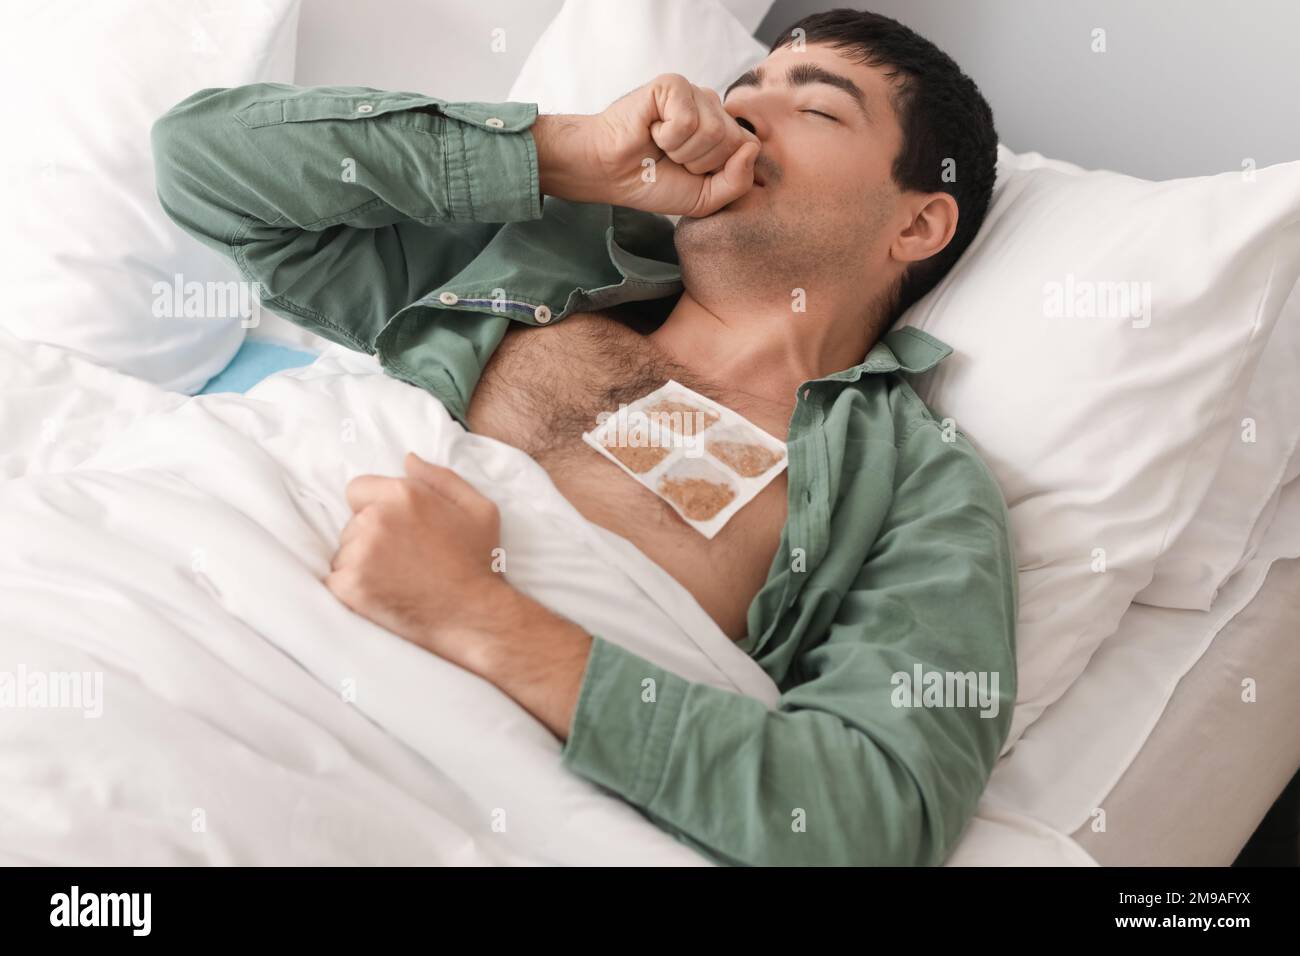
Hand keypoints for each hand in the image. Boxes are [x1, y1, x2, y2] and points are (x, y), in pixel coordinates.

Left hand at [325, 451, 509, 671]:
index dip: (375, 508)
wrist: (474, 616)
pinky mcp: (349, 585)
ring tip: (397, 579)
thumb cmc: (478, 563)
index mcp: (404, 494)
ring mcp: (361, 553)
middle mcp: (377, 519)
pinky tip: (382, 593)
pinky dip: (353, 587)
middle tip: (404, 558)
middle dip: (370, 536)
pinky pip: (335, 579)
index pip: (357, 489)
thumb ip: (441, 477)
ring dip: (361, 563)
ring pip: (344, 551)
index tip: (396, 530)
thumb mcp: (478, 509)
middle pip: (351, 522)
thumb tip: (407, 459)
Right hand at [535, 73, 759, 217]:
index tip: (691, 172)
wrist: (611, 173)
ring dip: (682, 151)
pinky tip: (652, 131)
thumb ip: (738, 182)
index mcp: (723, 129)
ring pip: (712, 131)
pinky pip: (687, 120)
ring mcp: (694, 93)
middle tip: (673, 159)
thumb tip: (751, 148)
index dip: (720, 170)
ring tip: (661, 146)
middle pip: (733, 141)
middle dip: (700, 163)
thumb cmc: (653, 182)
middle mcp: (712, 107)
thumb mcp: (705, 198)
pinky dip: (667, 137)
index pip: (749, 148)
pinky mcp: (673, 84)